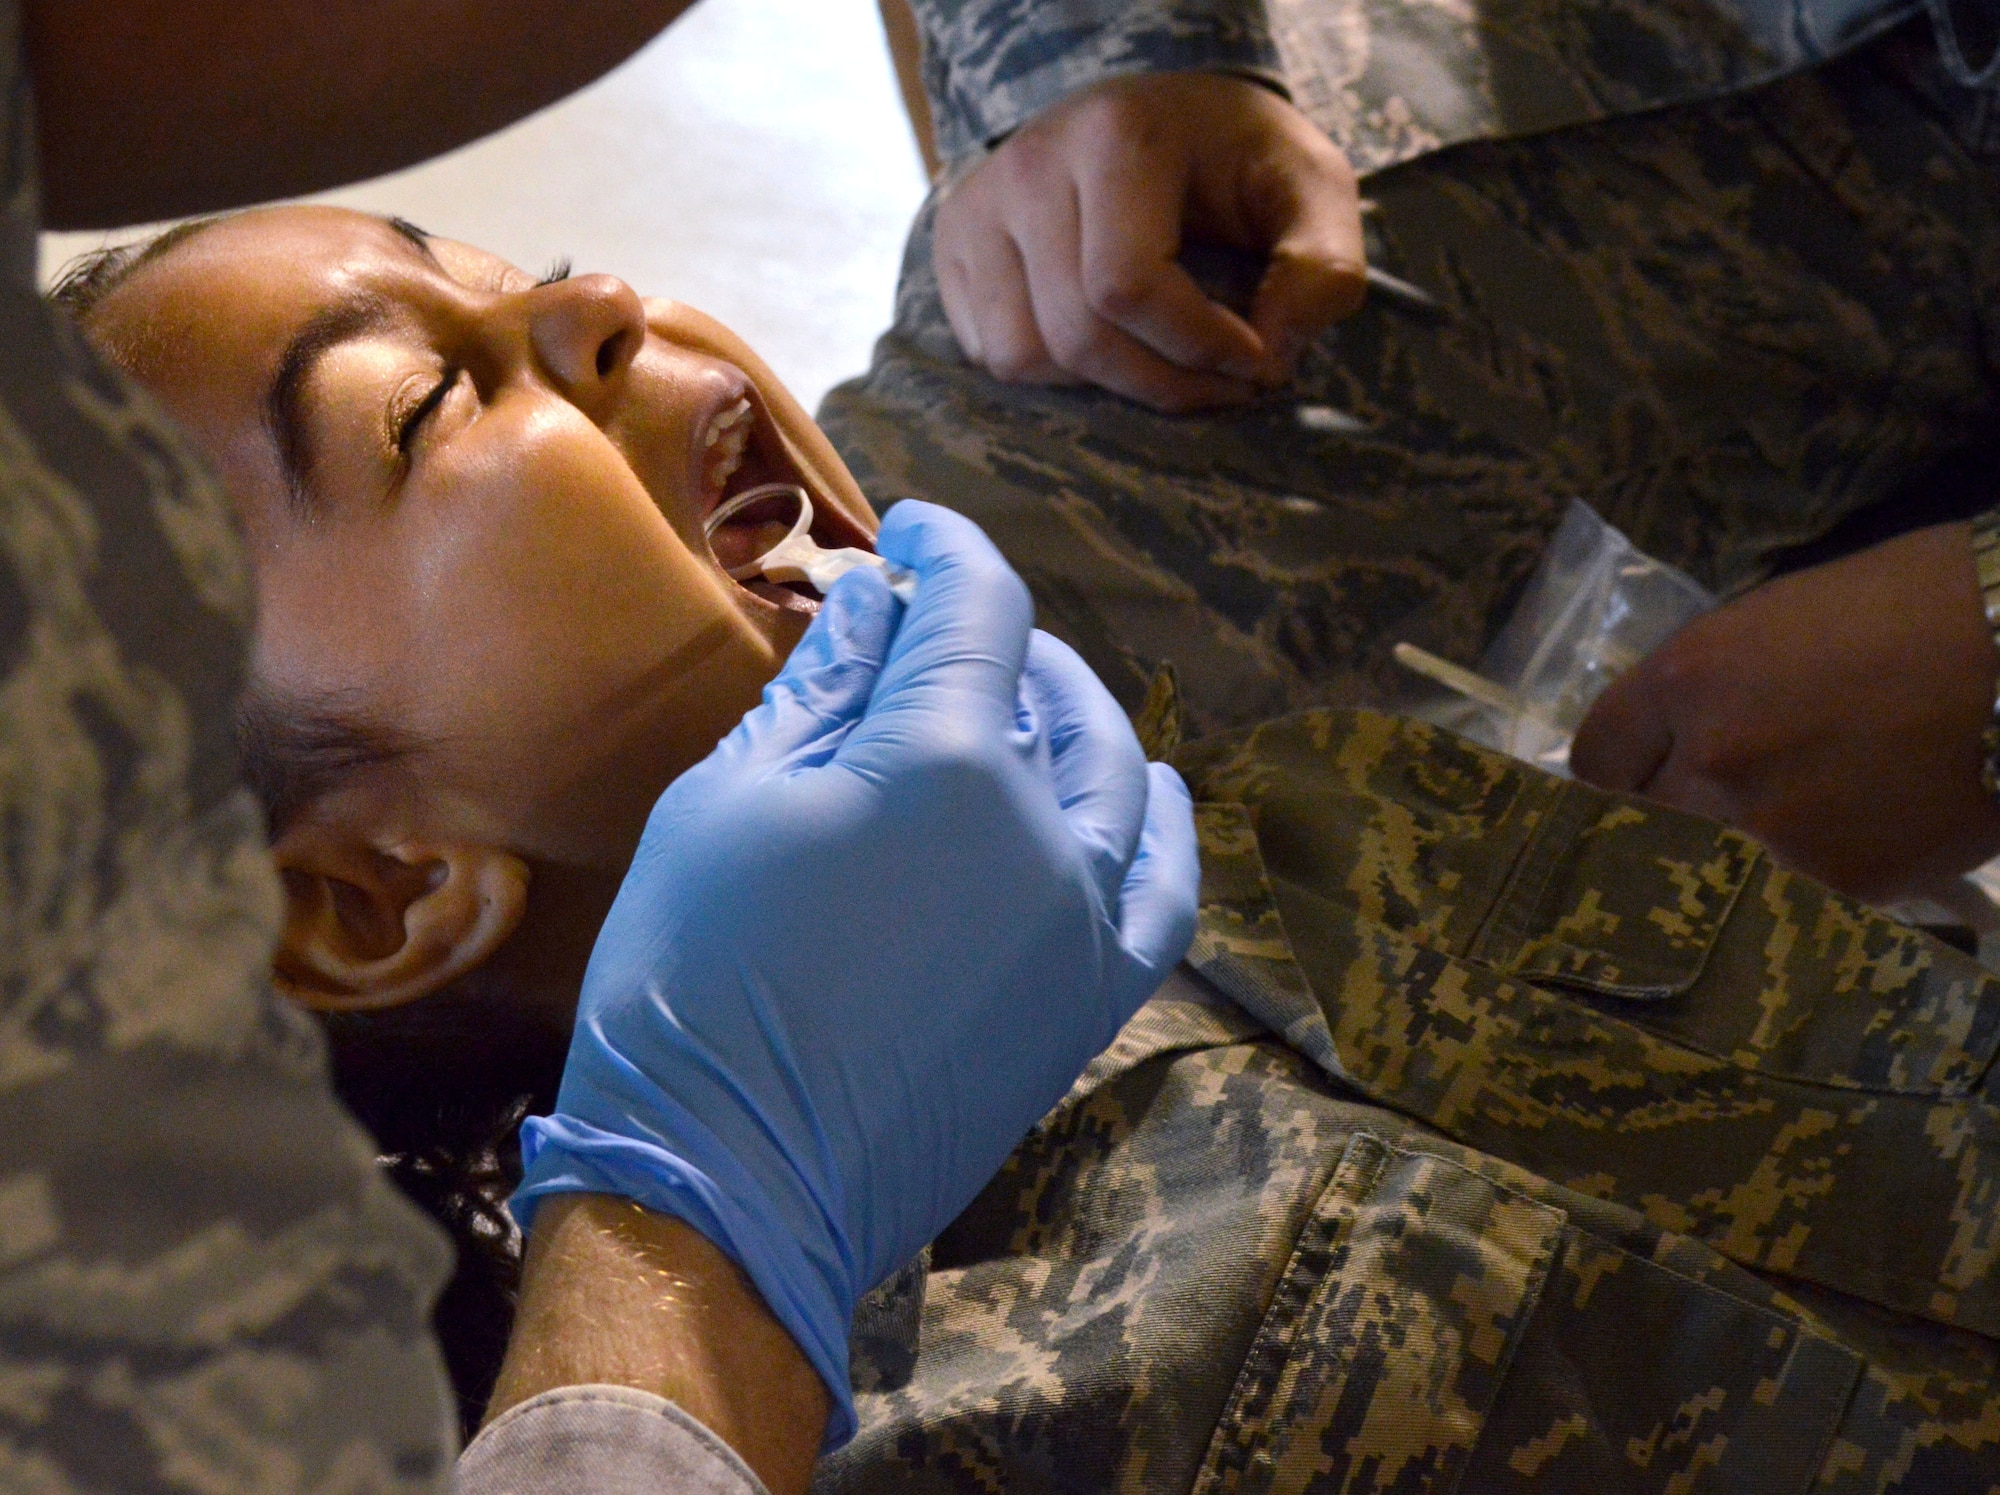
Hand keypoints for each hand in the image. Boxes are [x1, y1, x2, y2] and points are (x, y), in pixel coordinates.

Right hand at [512, 502, 1199, 1444]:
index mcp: (946, 759)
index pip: (980, 604)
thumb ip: (821, 690)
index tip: (911, 532)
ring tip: (1019, 695)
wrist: (732, 1184)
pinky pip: (1164, 886)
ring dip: (1071, 712)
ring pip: (1114, 772)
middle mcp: (1046, 829)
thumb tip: (876, 604)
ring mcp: (1085, 920)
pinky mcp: (1092, 997)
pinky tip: (1143, 789)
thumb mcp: (728, 803)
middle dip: (994, 631)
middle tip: (931, 623)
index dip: (948, 546)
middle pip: (1049, 684)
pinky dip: (1158, 822)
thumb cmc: (694, 982)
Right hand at [934, 71, 1363, 411]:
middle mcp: (1029, 165)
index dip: (1196, 348)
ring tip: (1163, 362)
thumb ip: (1322, 267)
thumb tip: (1271, 355)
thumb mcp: (1312, 189)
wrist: (1156, 121)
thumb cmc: (1237, 159)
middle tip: (1222, 385)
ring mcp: (977, 206)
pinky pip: (991, 356)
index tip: (1257, 363)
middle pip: (1076, 335)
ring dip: (1104, 386)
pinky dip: (1056, 375)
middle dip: (1160, 385)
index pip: (1126, 287)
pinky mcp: (953, 247)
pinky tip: (1107, 342)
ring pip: (1023, 357)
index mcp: (1115, 137)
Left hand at [1571, 521, 1999, 903]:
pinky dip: (1798, 883)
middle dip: (1664, 819)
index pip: (1595, 756)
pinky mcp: (1840, 887)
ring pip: (1702, 870)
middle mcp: (1711, 760)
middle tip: (1704, 813)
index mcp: (1689, 677)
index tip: (1643, 775)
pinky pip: (1781, 895)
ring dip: (1724, 859)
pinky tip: (1841, 849)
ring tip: (1774, 837)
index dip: (1620, 770)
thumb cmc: (1925, 603)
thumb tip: (1675, 734)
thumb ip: (1709, 684)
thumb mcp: (1780, 618)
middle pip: (1635, 824)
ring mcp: (1772, 832)